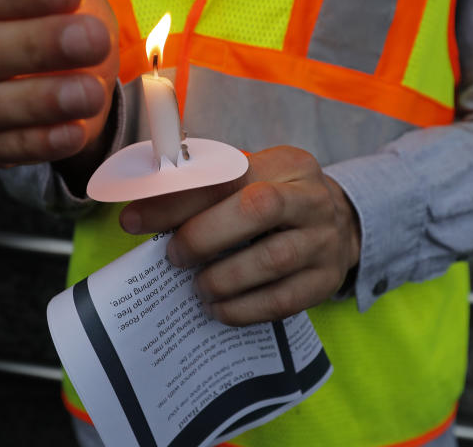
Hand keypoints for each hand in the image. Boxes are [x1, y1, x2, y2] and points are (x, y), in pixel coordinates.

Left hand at [119, 146, 360, 325]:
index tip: (133, 220)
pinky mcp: (326, 279)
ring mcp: (324, 240)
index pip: (226, 175)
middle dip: (205, 235)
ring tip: (198, 287)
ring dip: (224, 277)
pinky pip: (283, 300)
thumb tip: (141, 211)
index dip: (177, 198)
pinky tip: (219, 308)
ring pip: (272, 259)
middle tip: (174, 256)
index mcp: (286, 163)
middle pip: (258, 209)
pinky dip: (243, 308)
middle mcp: (311, 198)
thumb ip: (207, 187)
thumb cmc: (276, 202)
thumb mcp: (251, 180)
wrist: (339, 225)